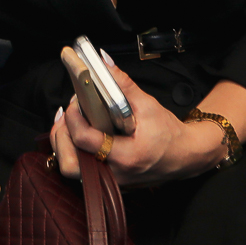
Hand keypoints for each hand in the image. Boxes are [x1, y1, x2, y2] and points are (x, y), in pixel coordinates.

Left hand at [48, 66, 219, 187]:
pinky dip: (74, 151)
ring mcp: (110, 181)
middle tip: (66, 114)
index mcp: (126, 156)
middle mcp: (115, 174)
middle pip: (70, 165)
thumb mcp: (148, 105)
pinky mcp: (107, 181)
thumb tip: (103, 63)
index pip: (85, 140)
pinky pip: (81, 170)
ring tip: (68, 122)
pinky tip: (77, 132)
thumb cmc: (169, 133)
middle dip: (60, 137)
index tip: (75, 101)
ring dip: (63, 145)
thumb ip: (123, 84)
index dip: (74, 118)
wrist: (185, 157)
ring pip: (72, 170)